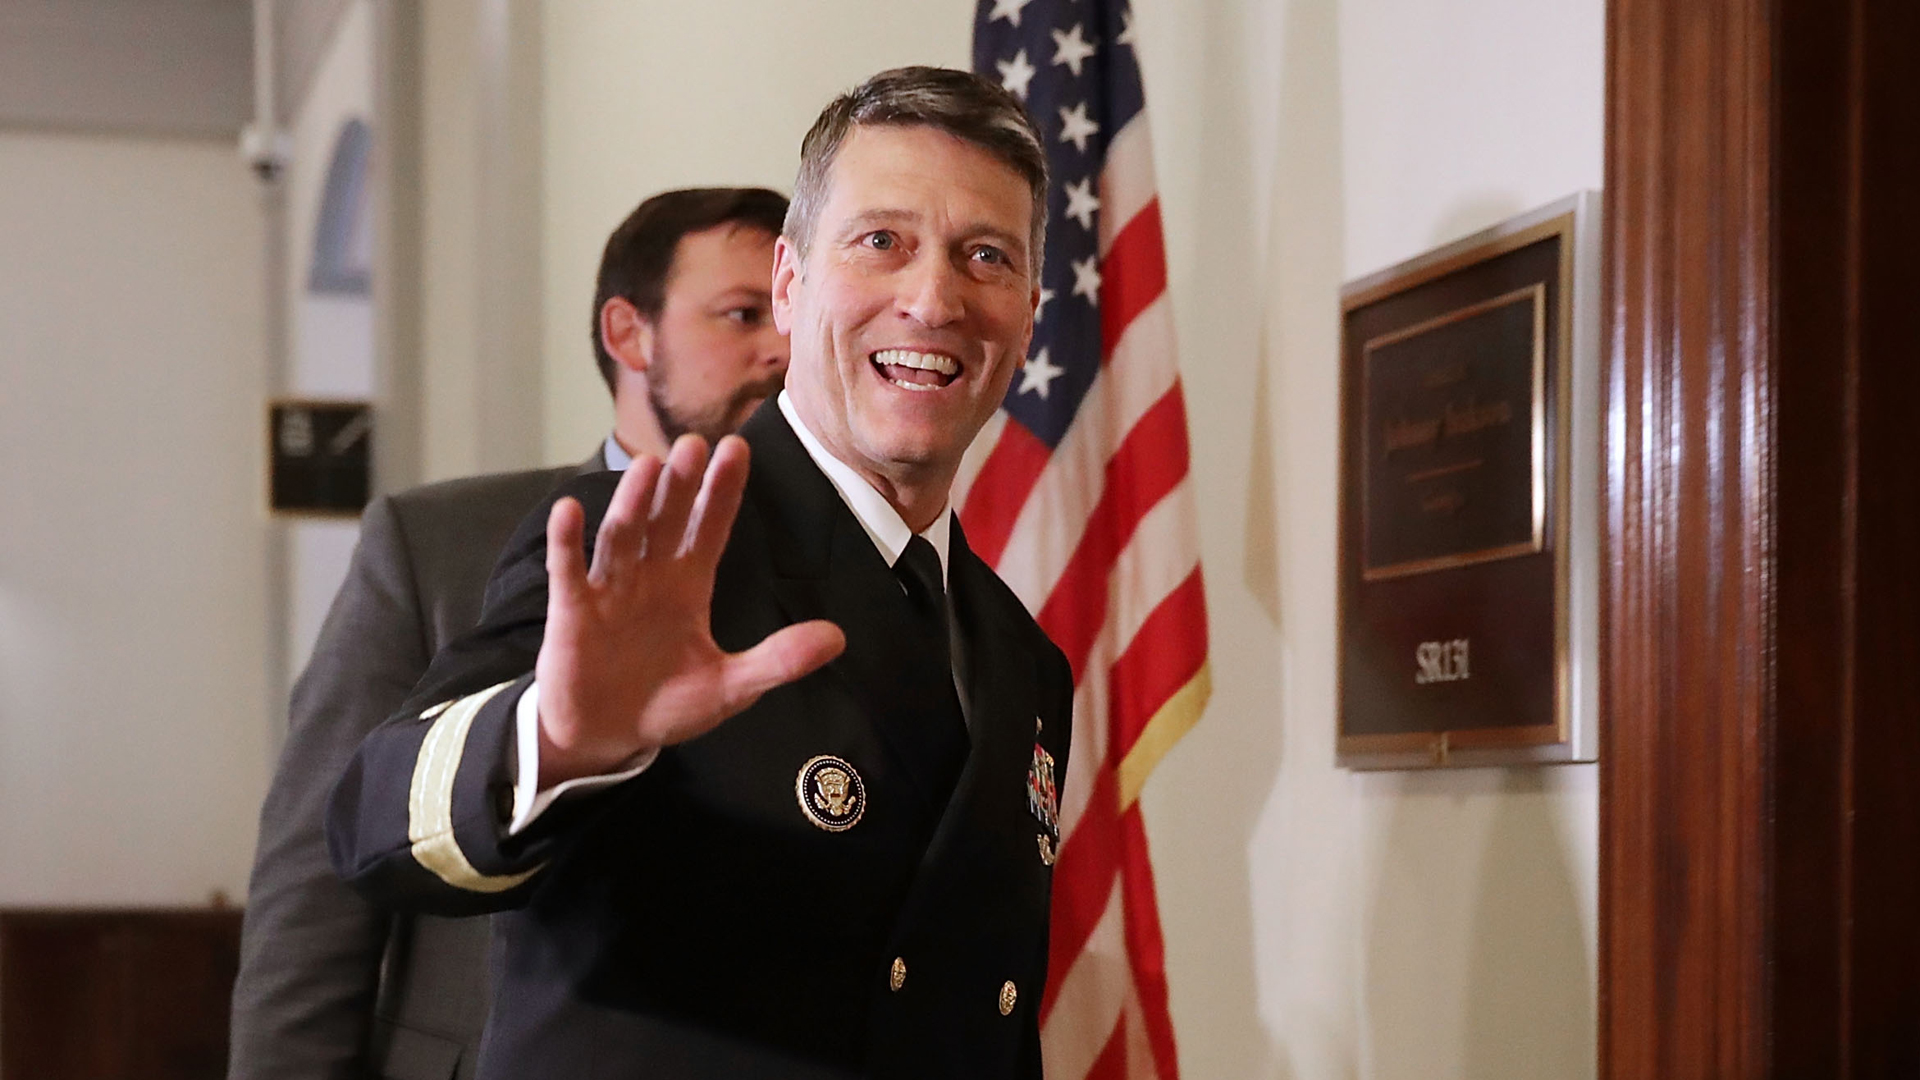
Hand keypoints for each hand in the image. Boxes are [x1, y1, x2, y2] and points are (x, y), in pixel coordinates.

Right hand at [532, 434, 844, 785]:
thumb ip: (780, 660)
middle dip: (681, 484)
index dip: (723, 491)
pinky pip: (569, 570)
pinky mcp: (572, 611)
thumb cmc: (665, 704)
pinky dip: (568, 541)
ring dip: (633, 502)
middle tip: (695, 444)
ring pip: (622, 536)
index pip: (710, 527)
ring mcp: (610, 589)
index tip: (737, 449)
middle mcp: (650, 576)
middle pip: (667, 520)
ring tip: (647, 466)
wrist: (606, 737)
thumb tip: (839, 637)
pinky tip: (571, 508)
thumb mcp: (731, 687)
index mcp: (689, 584)